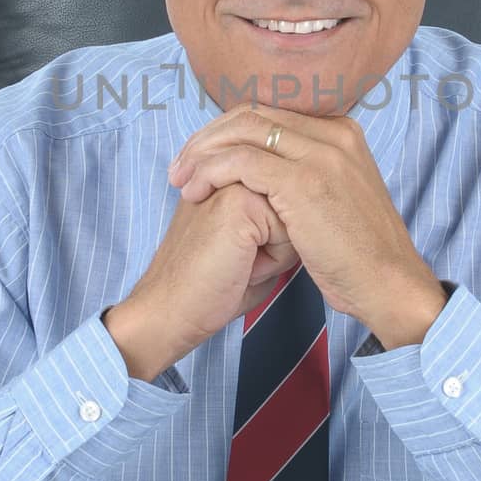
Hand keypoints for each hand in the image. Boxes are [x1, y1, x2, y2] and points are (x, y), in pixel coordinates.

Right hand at [104, 182, 299, 380]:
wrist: (170, 310)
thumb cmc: (209, 286)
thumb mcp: (248, 242)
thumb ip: (276, 217)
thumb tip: (309, 213)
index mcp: (228, 175)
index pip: (289, 199)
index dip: (275, 239)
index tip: (233, 252)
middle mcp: (229, 170)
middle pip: (295, 202)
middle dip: (278, 240)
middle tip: (235, 258)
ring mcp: (232, 181)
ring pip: (296, 213)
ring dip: (277, 248)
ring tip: (239, 262)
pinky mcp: (239, 202)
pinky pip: (289, 229)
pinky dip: (273, 259)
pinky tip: (241, 266)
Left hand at [166, 105, 447, 343]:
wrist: (389, 285)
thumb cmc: (358, 257)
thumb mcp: (336, 200)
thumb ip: (307, 177)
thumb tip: (266, 175)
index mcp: (341, 133)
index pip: (269, 114)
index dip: (227, 132)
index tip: (200, 158)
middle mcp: (334, 133)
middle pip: (251, 115)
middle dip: (208, 137)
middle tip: (181, 166)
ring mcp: (321, 153)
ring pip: (242, 131)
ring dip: (202, 153)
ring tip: (181, 180)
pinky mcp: (304, 180)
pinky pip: (241, 161)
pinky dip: (210, 172)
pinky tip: (195, 192)